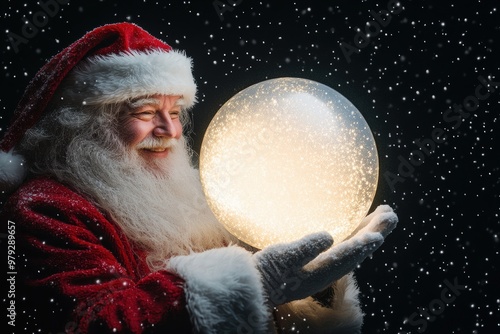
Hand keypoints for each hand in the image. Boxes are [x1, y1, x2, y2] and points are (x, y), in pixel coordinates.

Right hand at [253, 205, 397, 305]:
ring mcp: (325, 266)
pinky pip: (344, 247)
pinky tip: (360, 226)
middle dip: (374, 232)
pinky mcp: (320, 261)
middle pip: (357, 250)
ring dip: (368, 231)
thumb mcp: (281, 258)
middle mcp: (328, 270)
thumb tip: (329, 236)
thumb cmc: (267, 271)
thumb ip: (305, 248)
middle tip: (391, 215)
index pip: (347, 256)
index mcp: (320, 272)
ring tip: (383, 215)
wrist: (258, 284)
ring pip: (353, 248)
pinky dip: (356, 235)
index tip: (378, 233)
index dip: (363, 243)